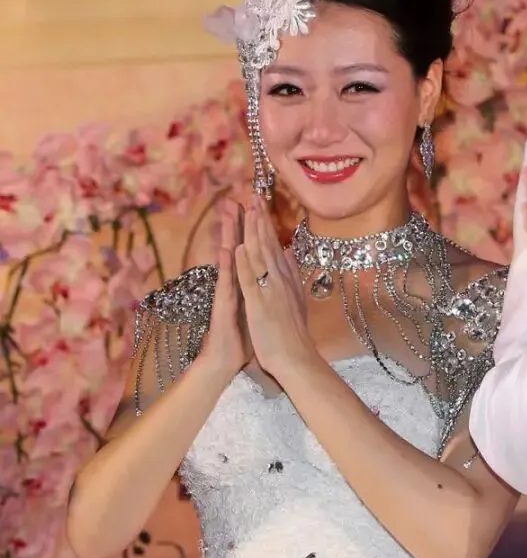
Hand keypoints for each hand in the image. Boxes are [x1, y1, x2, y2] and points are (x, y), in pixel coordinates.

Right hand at [202, 199, 251, 376]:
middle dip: (238, 223)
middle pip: (238, 247)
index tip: (255, 206)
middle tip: (236, 198)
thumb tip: (272, 267)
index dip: (253, 229)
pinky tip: (226, 249)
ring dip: (229, 235)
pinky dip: (227, 266)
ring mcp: (228, 291)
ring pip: (229, 259)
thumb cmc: (244, 334)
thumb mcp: (258, 305)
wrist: (227, 360)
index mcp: (248, 281)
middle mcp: (236, 282)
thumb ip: (262, 285)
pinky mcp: (224, 305)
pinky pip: (226, 283)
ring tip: (229, 212)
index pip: (251, 250)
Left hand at [234, 196, 312, 376]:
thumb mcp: (296, 298)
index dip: (266, 223)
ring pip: (260, 256)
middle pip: (268, 244)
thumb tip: (291, 252)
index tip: (260, 202)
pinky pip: (250, 281)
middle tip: (254, 194)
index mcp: (285, 278)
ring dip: (253, 232)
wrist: (296, 357)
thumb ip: (293, 274)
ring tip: (247, 210)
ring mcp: (270, 291)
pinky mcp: (259, 305)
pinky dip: (245, 263)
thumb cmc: (292, 332)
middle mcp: (280, 280)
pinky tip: (240, 247)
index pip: (275, 245)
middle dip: (260, 218)